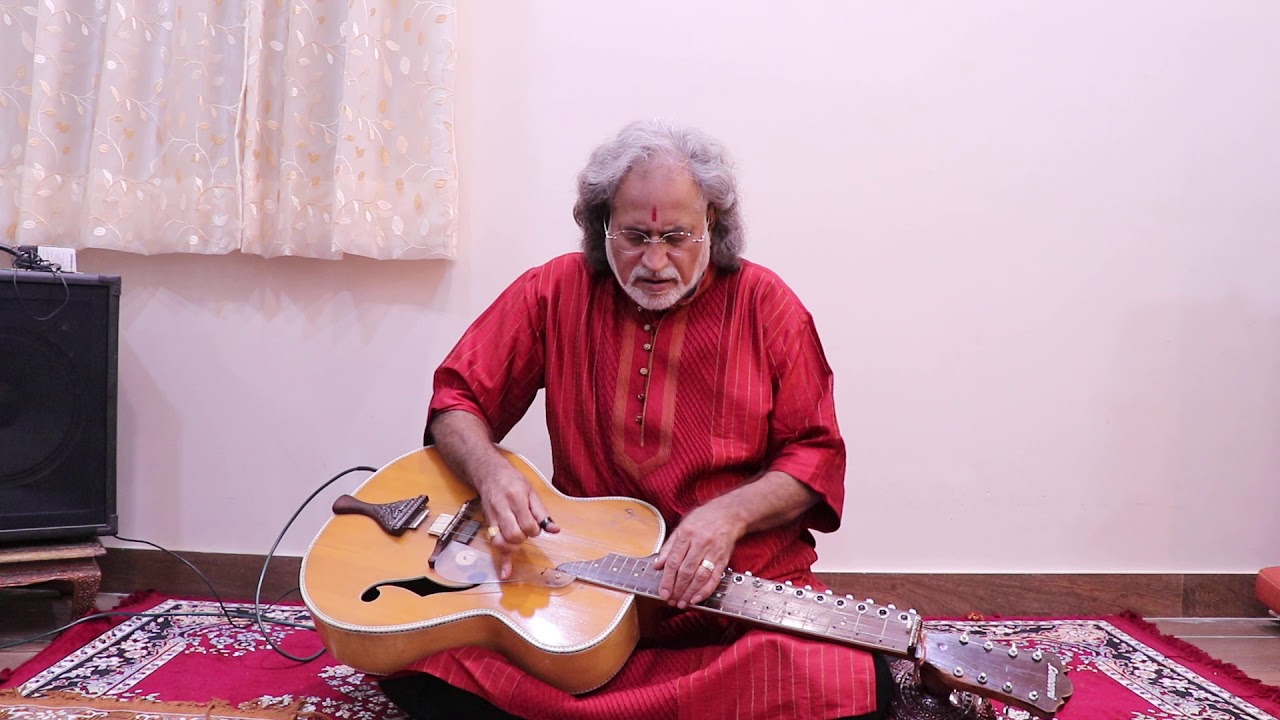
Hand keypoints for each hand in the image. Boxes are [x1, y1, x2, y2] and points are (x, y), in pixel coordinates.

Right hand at [475, 460, 558, 579]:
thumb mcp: (531, 492)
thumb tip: (554, 530)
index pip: (527, 523)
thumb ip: (542, 513)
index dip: (534, 530)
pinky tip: (505, 573)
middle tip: (526, 531)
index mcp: (515, 498)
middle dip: (523, 538)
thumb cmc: (512, 481)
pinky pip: (494, 544)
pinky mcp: (487, 525)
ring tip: (518, 541)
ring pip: (501, 541)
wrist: (489, 474)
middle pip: (513, 535)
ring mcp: (492, 518)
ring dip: (513, 546)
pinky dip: (502, 559)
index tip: (535, 527)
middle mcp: (501, 509)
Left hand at [652, 500, 744, 607]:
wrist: (729, 514)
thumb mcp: (682, 527)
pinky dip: (705, 591)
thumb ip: (669, 547)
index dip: (667, 580)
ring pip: (700, 577)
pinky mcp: (724, 559)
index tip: (663, 592)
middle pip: (686, 571)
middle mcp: (700, 543)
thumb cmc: (703, 519)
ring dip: (690, 593)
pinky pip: (714, 578)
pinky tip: (696, 599)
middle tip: (670, 601)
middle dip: (677, 589)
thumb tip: (657, 565)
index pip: (674, 561)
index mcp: (686, 534)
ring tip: (682, 603)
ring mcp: (713, 552)